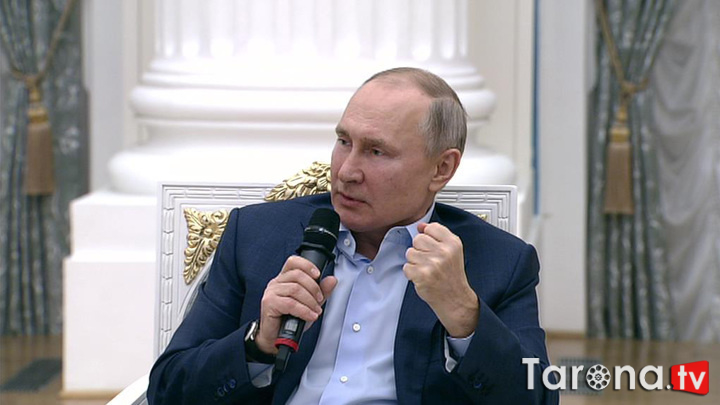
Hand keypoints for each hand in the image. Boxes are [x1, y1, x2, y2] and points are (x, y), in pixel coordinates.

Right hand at [255, 255, 336, 354]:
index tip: (318, 275)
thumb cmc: (290, 320)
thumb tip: (332, 280)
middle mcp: (276, 282)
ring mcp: (271, 292)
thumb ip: (321, 291)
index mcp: (285, 278)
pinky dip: (304, 310)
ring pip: (295, 289)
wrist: (276, 338)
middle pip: (298, 275)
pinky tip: (310, 315)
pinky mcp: (269, 303)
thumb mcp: (310, 304)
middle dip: (314, 288)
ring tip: (315, 311)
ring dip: (310, 301)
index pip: (294, 262)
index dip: (307, 265)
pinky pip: (290, 303)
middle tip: (319, 300)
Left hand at [404, 222, 478, 337]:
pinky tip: (423, 277)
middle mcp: (444, 252)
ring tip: (427, 270)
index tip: (432, 246)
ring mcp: (432, 263)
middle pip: (418, 239)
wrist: (454, 298)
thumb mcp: (452, 252)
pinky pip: (407, 266)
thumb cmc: (451, 275)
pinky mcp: (421, 275)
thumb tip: (421, 226)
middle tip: (430, 261)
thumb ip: (437, 236)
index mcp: (453, 243)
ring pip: (410, 253)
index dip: (428, 237)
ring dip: (415, 262)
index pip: (431, 227)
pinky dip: (412, 273)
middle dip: (420, 250)